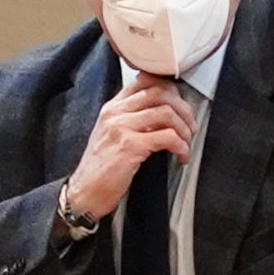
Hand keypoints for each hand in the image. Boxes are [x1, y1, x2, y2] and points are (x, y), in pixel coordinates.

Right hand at [60, 76, 201, 225]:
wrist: (83, 193)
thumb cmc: (99, 170)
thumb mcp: (110, 136)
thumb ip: (129, 120)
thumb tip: (160, 115)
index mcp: (112, 108)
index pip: (145, 81)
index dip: (170, 89)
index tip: (180, 105)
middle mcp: (115, 113)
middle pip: (159, 92)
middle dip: (183, 108)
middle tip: (190, 126)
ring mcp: (121, 128)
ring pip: (167, 113)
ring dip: (184, 129)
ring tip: (186, 143)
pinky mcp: (130, 147)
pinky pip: (168, 137)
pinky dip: (181, 146)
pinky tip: (181, 156)